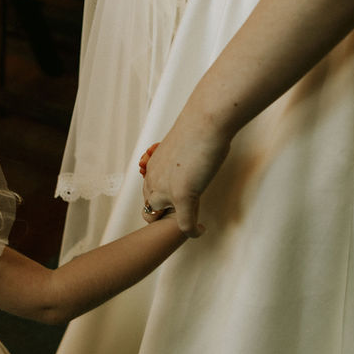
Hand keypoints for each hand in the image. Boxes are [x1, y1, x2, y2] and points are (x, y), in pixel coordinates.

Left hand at [141, 111, 228, 236]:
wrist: (205, 122)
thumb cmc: (199, 127)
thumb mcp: (182, 145)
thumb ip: (182, 157)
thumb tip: (193, 158)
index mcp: (152, 167)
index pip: (149, 192)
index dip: (162, 200)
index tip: (178, 200)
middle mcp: (154, 180)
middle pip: (149, 209)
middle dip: (164, 215)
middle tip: (185, 213)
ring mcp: (166, 190)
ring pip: (160, 218)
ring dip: (173, 222)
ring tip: (191, 219)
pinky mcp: (182, 197)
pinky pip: (184, 225)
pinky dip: (192, 231)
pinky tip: (201, 230)